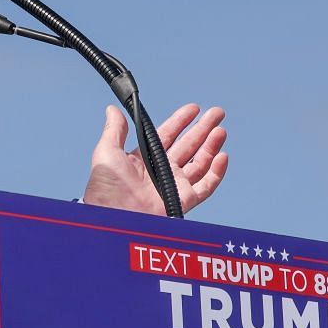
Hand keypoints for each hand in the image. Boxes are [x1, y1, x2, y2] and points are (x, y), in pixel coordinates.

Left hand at [83, 103, 227, 215]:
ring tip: (220, 130)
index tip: (194, 108)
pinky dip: (216, 172)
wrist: (113, 218)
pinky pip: (206, 186)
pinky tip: (221, 156)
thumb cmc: (105, 189)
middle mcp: (161, 171)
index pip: (167, 135)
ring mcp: (174, 186)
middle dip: (203, 128)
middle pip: (188, 146)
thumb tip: (113, 109)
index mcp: (144, 159)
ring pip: (200, 162)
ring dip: (211, 145)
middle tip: (217, 112)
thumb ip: (114, 131)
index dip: (181, 121)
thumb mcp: (106, 153)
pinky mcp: (183, 201)